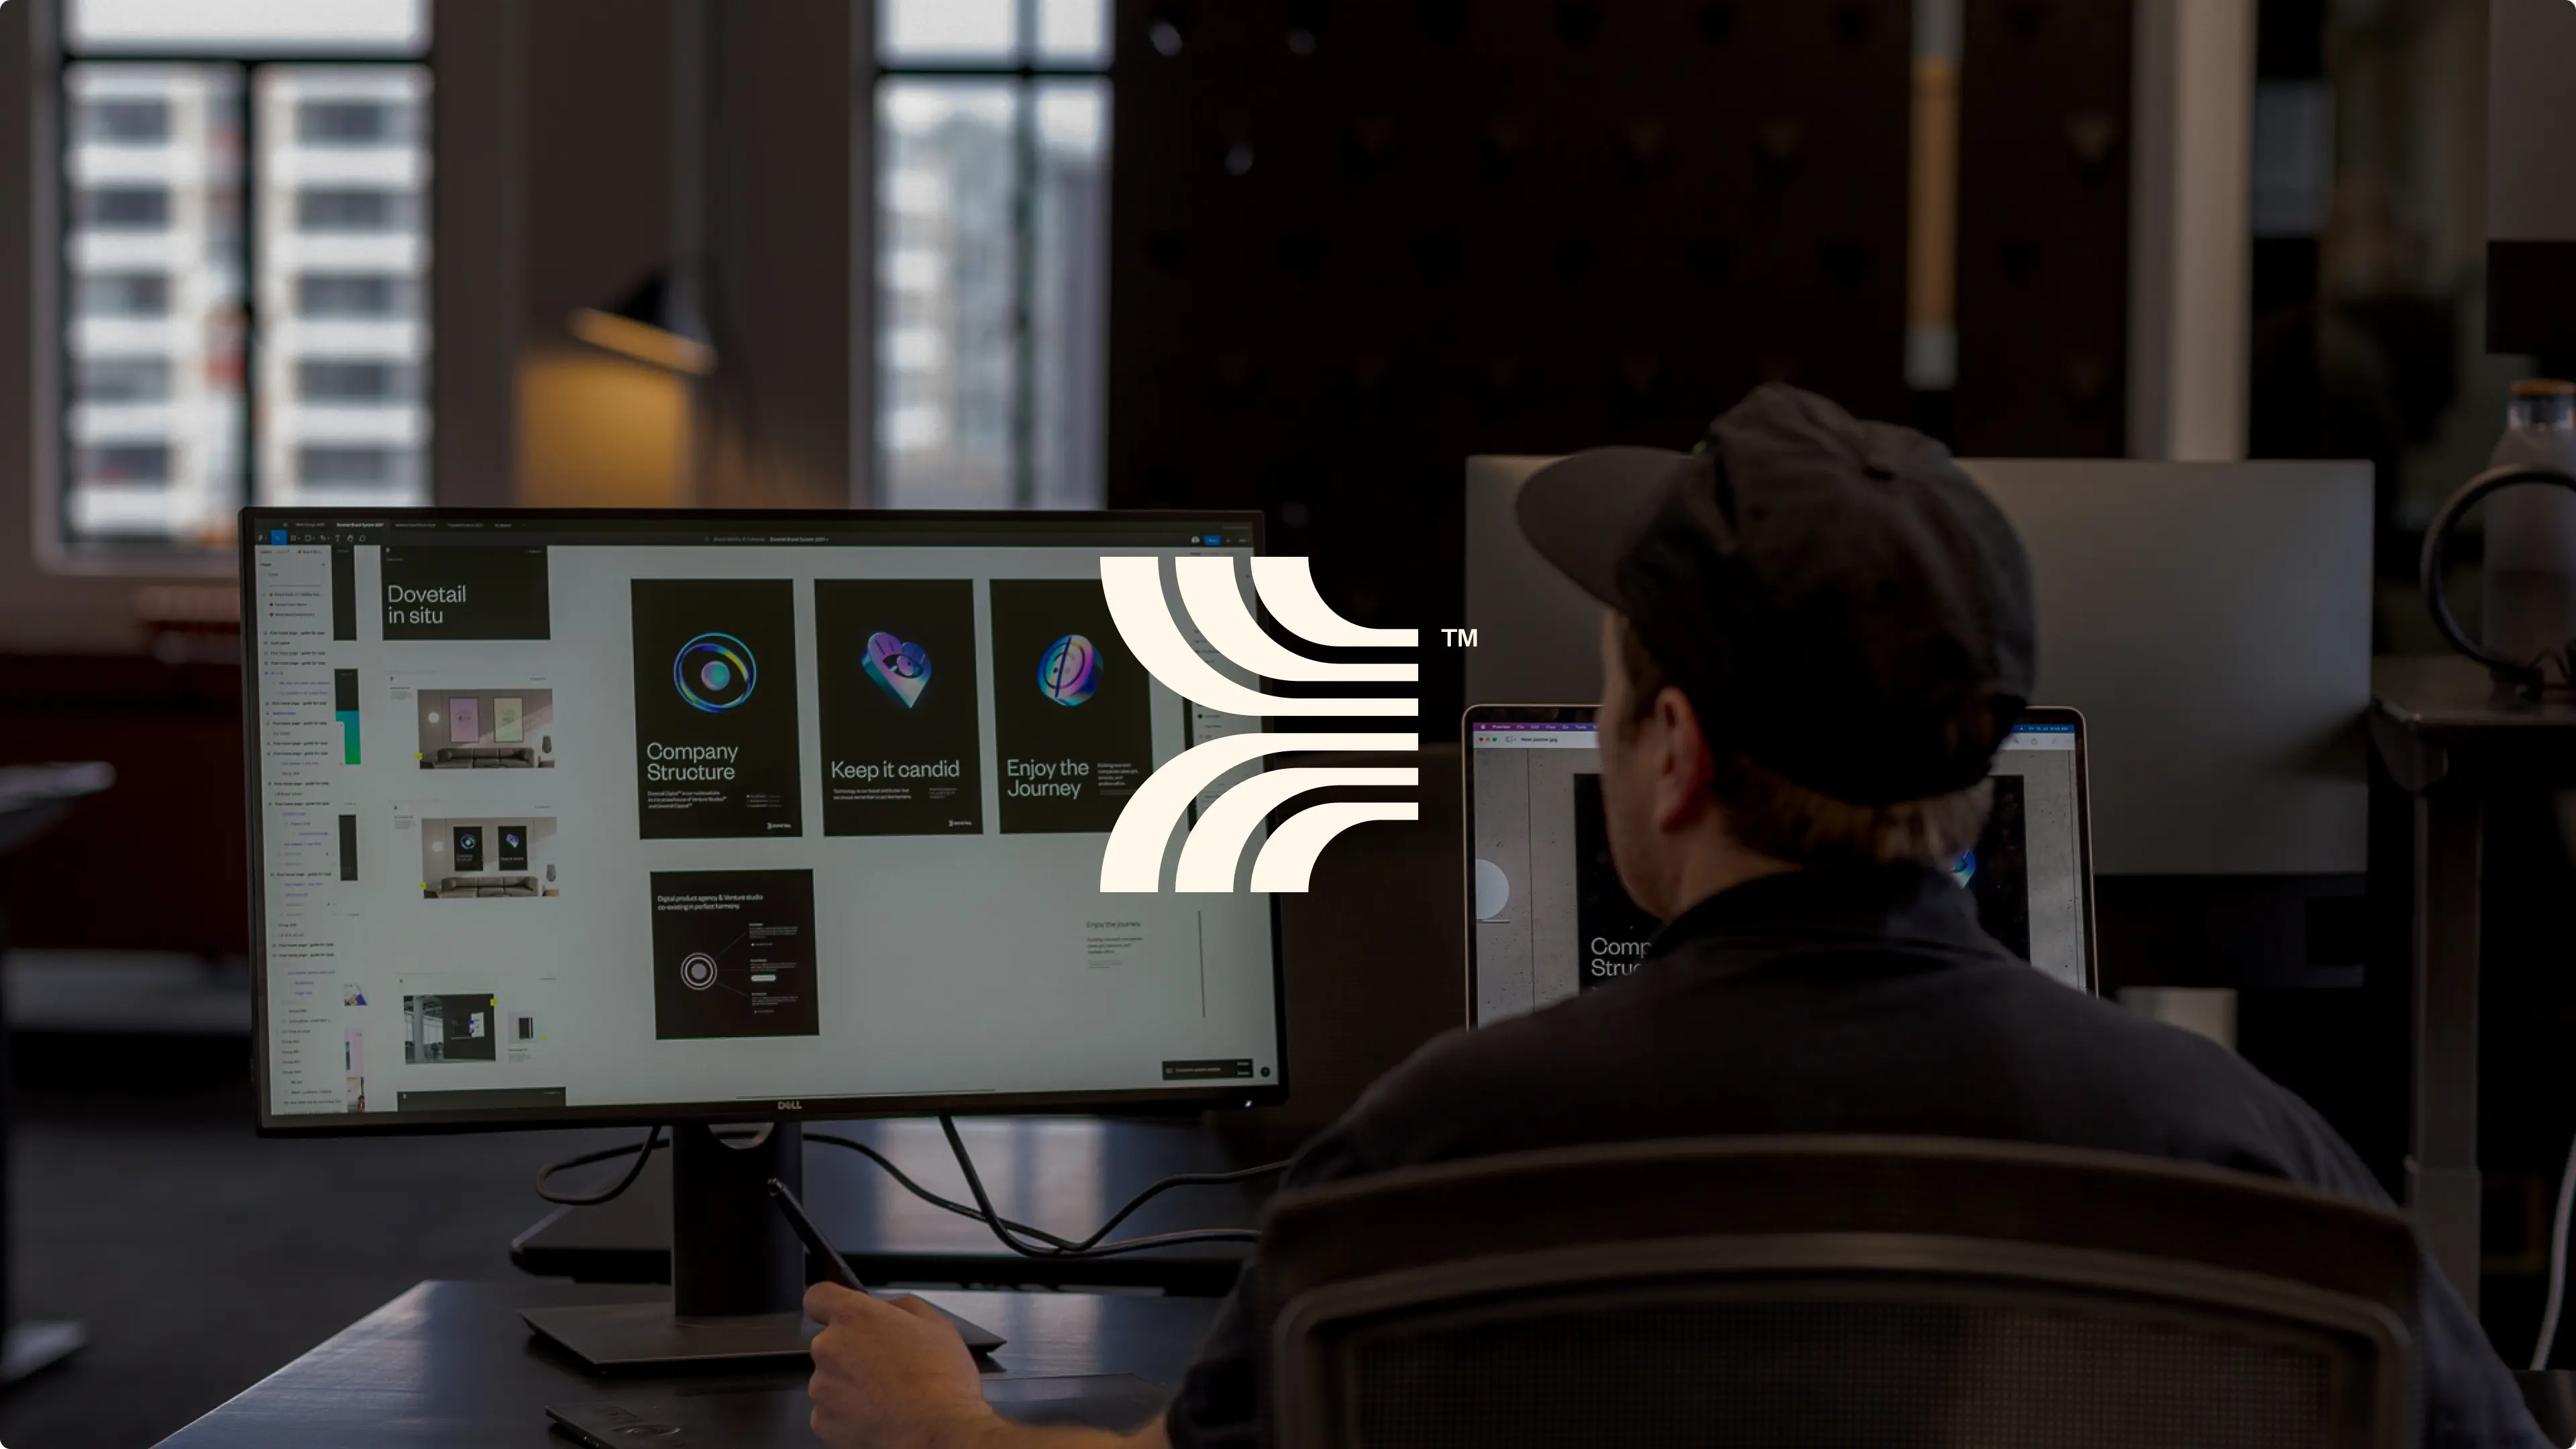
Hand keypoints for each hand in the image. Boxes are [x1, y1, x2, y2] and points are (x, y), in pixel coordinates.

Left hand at [806, 1282, 998, 1448]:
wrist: (937, 1431)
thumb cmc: (940, 1381)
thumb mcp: (935, 1324)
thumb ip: (900, 1307)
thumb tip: (886, 1310)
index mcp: (855, 1317)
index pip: (818, 1296)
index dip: (830, 1303)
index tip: (839, 1312)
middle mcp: (830, 1348)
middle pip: (830, 1342)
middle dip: (853, 1350)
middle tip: (885, 1364)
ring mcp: (822, 1386)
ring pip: (831, 1377)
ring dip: (851, 1382)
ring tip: (886, 1393)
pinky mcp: (822, 1420)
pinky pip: (830, 1409)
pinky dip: (848, 1412)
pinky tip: (877, 1413)